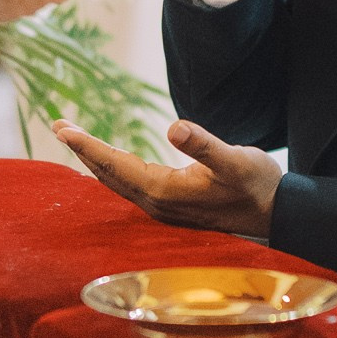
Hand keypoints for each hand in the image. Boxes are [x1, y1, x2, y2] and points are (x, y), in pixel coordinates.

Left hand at [53, 116, 280, 240]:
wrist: (277, 213)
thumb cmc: (257, 185)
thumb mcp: (236, 160)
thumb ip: (204, 145)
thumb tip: (174, 127)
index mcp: (165, 192)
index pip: (116, 166)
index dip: (88, 146)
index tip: (63, 129)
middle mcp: (157, 203)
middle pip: (109, 174)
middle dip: (83, 150)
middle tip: (59, 125)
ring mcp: (163, 206)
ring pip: (118, 180)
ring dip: (95, 159)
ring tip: (75, 137)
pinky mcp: (171, 203)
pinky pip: (130, 183)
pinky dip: (113, 167)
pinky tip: (110, 160)